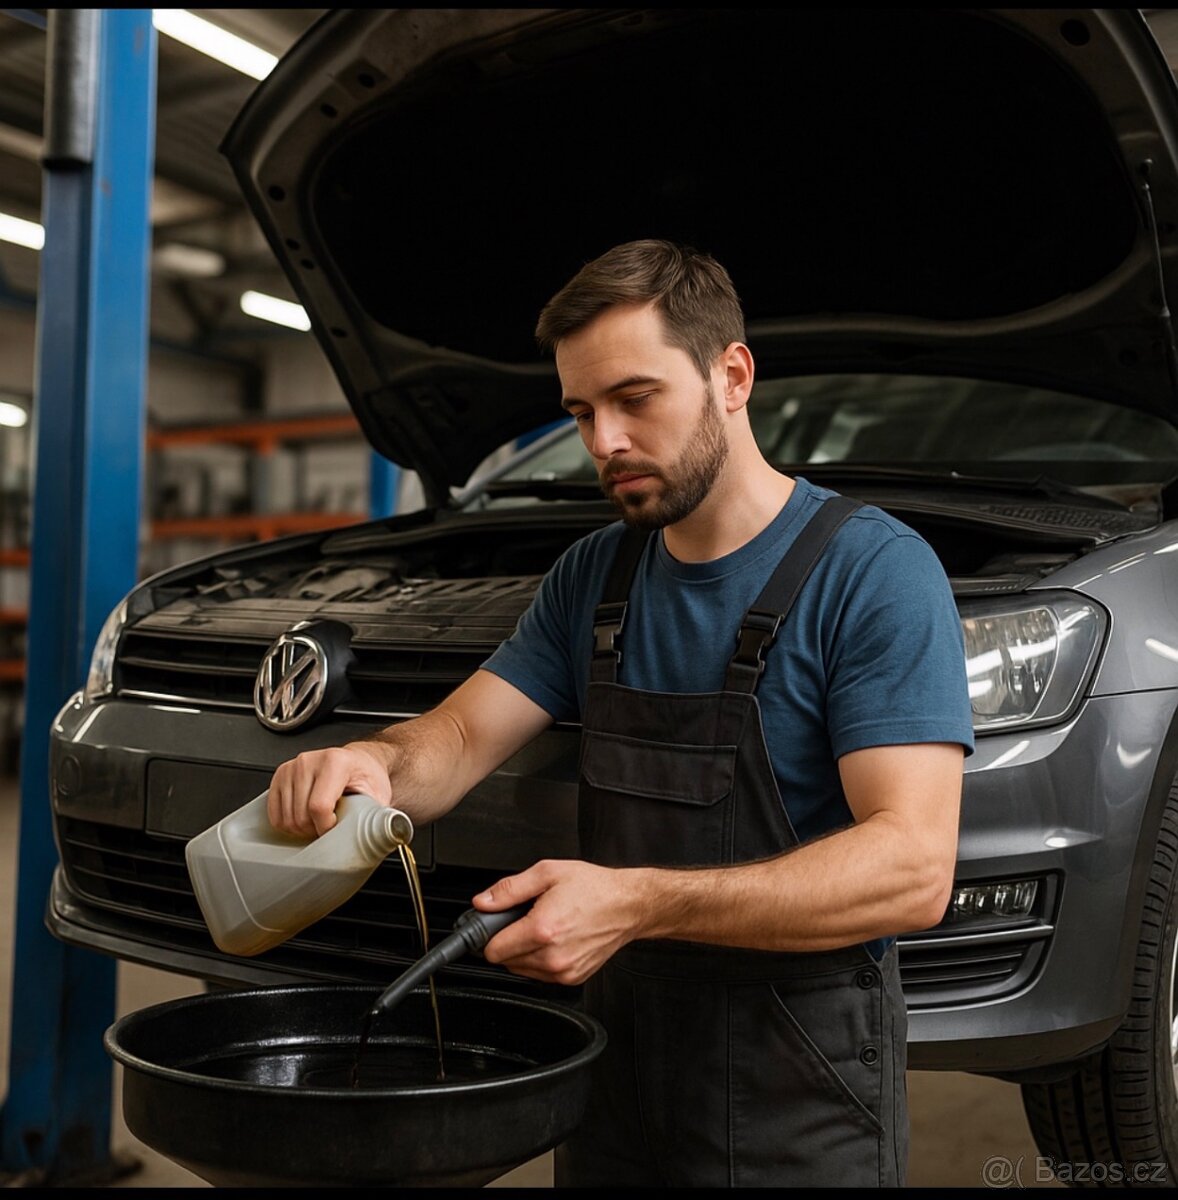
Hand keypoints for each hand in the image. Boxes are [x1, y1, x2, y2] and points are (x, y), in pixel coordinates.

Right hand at [266, 741, 394, 837]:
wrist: (359, 762)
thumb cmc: (367, 776)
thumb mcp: (379, 794)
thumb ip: (375, 815)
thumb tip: (378, 835)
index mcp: (336, 762)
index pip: (319, 806)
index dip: (326, 827)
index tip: (336, 830)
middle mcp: (310, 761)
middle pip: (300, 815)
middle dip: (314, 830)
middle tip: (329, 827)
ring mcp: (292, 767)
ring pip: (286, 818)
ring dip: (301, 829)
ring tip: (318, 821)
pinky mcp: (280, 775)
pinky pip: (274, 814)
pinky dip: (288, 824)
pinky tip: (305, 818)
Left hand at [471, 859, 642, 985]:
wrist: (627, 905)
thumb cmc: (593, 888)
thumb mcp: (547, 873)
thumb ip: (509, 889)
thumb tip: (483, 902)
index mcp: (542, 929)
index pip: (493, 950)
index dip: (489, 935)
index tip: (495, 925)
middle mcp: (552, 956)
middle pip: (505, 962)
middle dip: (508, 941)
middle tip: (524, 919)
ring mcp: (564, 971)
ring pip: (522, 970)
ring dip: (523, 952)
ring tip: (543, 927)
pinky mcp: (573, 978)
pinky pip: (541, 975)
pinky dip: (541, 960)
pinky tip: (555, 940)